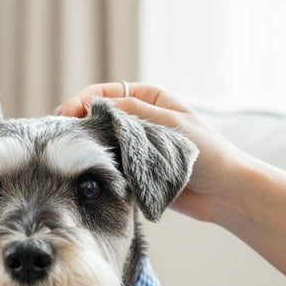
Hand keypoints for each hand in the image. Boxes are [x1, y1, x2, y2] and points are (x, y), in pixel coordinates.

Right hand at [57, 82, 254, 224]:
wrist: (225, 193)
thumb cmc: (206, 153)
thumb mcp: (167, 125)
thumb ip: (132, 114)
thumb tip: (96, 106)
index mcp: (151, 98)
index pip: (108, 93)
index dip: (84, 101)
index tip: (66, 113)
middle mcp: (141, 120)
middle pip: (100, 118)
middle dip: (79, 124)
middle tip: (60, 134)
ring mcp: (137, 148)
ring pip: (103, 143)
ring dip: (87, 147)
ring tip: (67, 153)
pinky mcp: (136, 173)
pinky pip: (111, 167)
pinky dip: (99, 168)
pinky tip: (85, 171)